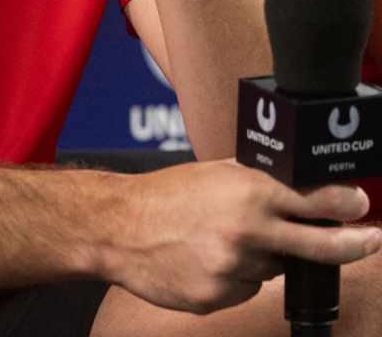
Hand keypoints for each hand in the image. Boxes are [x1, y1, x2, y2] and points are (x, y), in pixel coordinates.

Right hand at [105, 160, 381, 313]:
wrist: (115, 229)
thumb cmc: (164, 196)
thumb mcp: (215, 174)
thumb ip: (260, 181)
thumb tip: (307, 188)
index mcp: (249, 194)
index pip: (317, 200)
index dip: (347, 204)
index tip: (361, 206)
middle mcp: (247, 232)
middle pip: (321, 245)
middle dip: (354, 243)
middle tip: (371, 240)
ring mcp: (233, 268)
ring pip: (272, 268)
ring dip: (259, 257)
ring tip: (218, 241)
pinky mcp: (217, 296)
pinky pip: (245, 289)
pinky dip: (233, 277)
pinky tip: (204, 260)